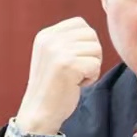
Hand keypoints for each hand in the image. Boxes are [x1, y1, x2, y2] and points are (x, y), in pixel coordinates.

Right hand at [14, 18, 102, 135]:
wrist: (39, 112)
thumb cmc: (53, 86)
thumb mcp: (54, 55)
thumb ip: (69, 41)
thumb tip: (93, 32)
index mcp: (45, 35)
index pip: (80, 23)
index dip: (85, 42)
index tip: (74, 60)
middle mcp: (49, 39)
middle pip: (91, 35)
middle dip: (91, 55)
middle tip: (76, 71)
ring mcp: (58, 51)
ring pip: (96, 49)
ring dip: (92, 67)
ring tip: (74, 78)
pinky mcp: (68, 65)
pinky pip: (96, 65)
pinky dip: (91, 78)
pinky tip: (76, 85)